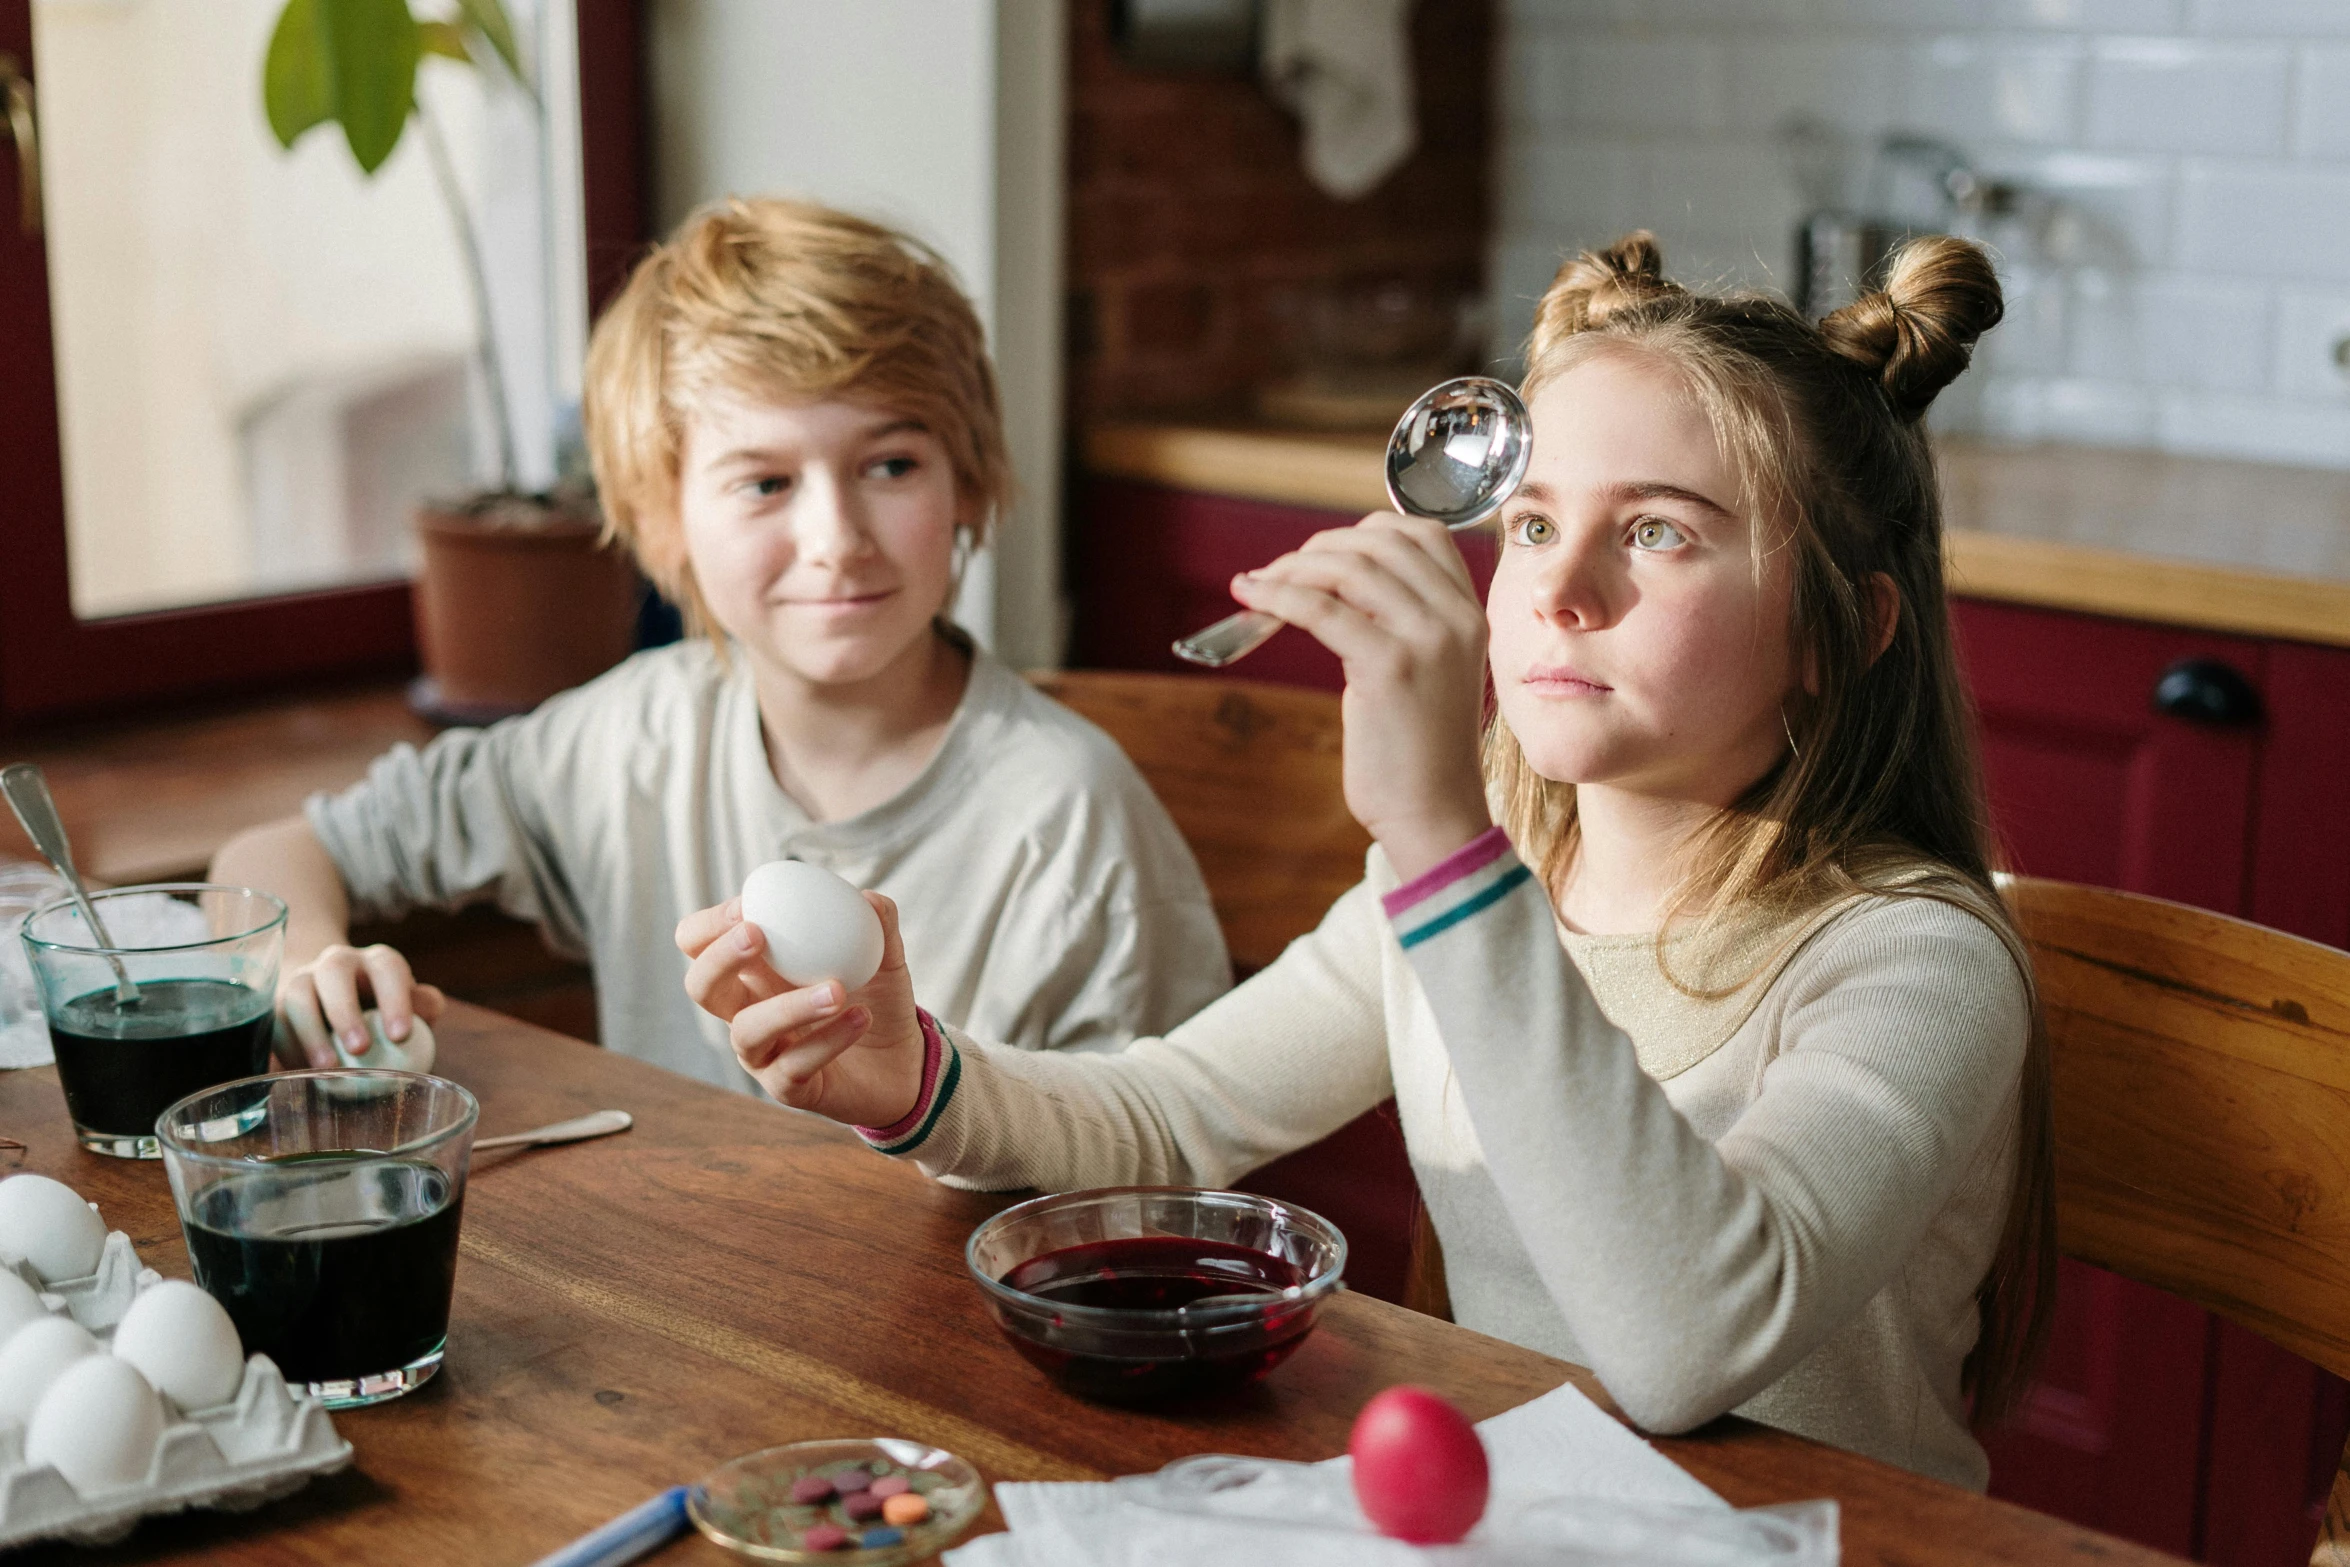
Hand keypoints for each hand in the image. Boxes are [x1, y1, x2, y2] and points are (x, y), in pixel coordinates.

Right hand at [276, 943, 444, 1068]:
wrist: (335, 1005)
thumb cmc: (385, 1011)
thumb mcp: (411, 1007)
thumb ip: (424, 1006)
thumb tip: (429, 1010)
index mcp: (377, 962)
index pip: (388, 968)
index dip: (394, 998)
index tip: (400, 1036)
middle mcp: (338, 963)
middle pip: (334, 972)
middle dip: (345, 1010)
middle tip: (359, 1049)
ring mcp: (303, 980)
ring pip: (298, 995)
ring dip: (311, 1032)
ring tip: (327, 1066)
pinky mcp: (277, 1005)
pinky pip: (277, 1022)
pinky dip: (289, 1047)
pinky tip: (304, 1070)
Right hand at [676, 893, 925, 1124]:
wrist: (905, 1062)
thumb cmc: (877, 1001)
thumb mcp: (884, 958)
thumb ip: (878, 924)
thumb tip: (869, 899)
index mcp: (756, 972)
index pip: (700, 944)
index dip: (709, 924)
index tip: (746, 906)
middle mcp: (748, 1011)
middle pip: (701, 986)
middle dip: (720, 957)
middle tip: (757, 936)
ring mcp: (763, 1053)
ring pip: (747, 1030)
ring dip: (789, 1005)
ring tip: (837, 988)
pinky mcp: (787, 1088)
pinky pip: (795, 1065)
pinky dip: (829, 1039)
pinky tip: (861, 1017)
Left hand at [1230, 512, 1492, 878]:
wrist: (1434, 815)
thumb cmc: (1418, 752)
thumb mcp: (1427, 671)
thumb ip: (1400, 623)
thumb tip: (1334, 583)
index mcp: (1470, 614)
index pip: (1421, 533)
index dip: (1362, 533)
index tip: (1320, 558)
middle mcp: (1457, 618)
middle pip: (1378, 541)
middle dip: (1318, 549)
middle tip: (1279, 574)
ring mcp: (1427, 639)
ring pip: (1348, 567)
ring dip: (1292, 569)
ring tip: (1260, 587)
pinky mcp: (1388, 666)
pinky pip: (1321, 608)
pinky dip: (1278, 595)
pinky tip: (1250, 597)